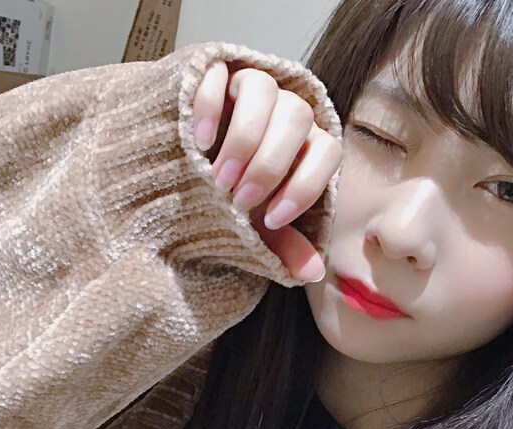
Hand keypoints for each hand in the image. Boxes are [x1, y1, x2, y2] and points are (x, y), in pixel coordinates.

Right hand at [192, 61, 342, 281]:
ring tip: (216, 178)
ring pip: (263, 89)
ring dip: (243, 138)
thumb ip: (284, 244)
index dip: (305, 185)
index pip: (327, 151)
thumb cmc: (230, 196)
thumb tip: (314, 273)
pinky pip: (220, 73)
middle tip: (239, 200)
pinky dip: (211, 106)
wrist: (185, 168)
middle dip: (269, 164)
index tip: (272, 219)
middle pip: (297, 117)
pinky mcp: (215, 71)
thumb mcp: (255, 226)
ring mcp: (251, 85)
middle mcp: (285, 110)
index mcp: (306, 144)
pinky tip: (197, 142)